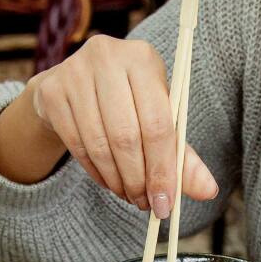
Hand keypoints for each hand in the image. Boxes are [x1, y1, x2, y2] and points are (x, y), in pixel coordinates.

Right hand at [25, 35, 218, 216]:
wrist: (71, 87)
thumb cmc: (126, 103)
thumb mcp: (157, 119)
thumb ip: (182, 155)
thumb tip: (208, 190)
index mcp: (143, 58)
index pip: (157, 123)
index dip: (163, 169)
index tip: (165, 203)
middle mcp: (108, 57)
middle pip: (127, 136)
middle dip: (139, 179)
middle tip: (145, 204)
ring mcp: (75, 72)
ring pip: (100, 144)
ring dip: (117, 180)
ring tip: (129, 195)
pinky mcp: (52, 92)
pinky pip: (77, 145)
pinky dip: (96, 173)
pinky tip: (108, 181)